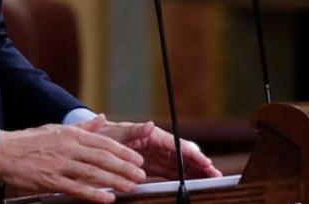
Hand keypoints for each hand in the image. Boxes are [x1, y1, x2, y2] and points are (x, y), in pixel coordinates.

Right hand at [0, 115, 147, 202]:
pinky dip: (94, 194)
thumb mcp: (56, 128)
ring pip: (93, 173)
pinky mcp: (51, 181)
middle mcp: (68, 148)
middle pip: (102, 158)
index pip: (103, 143)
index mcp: (70, 135)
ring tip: (131, 186)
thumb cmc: (29, 141)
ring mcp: (60, 165)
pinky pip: (76, 188)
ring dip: (115, 181)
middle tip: (140, 175)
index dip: (123, 152)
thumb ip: (81, 127)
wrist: (3, 152)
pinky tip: (108, 199)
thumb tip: (101, 119)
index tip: (137, 159)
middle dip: (125, 167)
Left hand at [92, 115, 223, 179]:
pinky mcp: (149, 166)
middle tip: (216, 174)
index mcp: (150, 135)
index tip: (205, 161)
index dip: (191, 154)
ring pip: (178, 165)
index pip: (175, 145)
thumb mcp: (116, 132)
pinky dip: (181, 177)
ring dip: (194, 172)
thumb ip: (133, 130)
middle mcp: (155, 144)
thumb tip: (150, 124)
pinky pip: (168, 172)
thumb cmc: (104, 134)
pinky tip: (192, 183)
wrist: (92, 142)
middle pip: (181, 156)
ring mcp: (153, 155)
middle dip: (199, 164)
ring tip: (210, 180)